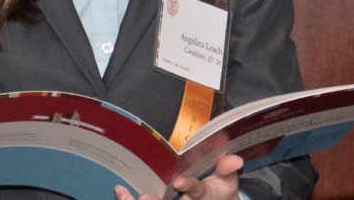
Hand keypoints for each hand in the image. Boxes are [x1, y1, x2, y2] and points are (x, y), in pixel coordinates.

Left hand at [114, 155, 242, 199]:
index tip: (180, 183)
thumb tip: (234, 158)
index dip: (189, 187)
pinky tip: (119, 192)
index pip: (197, 191)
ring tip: (122, 194)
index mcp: (203, 195)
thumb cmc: (220, 190)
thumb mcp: (228, 181)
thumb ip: (227, 169)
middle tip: (144, 197)